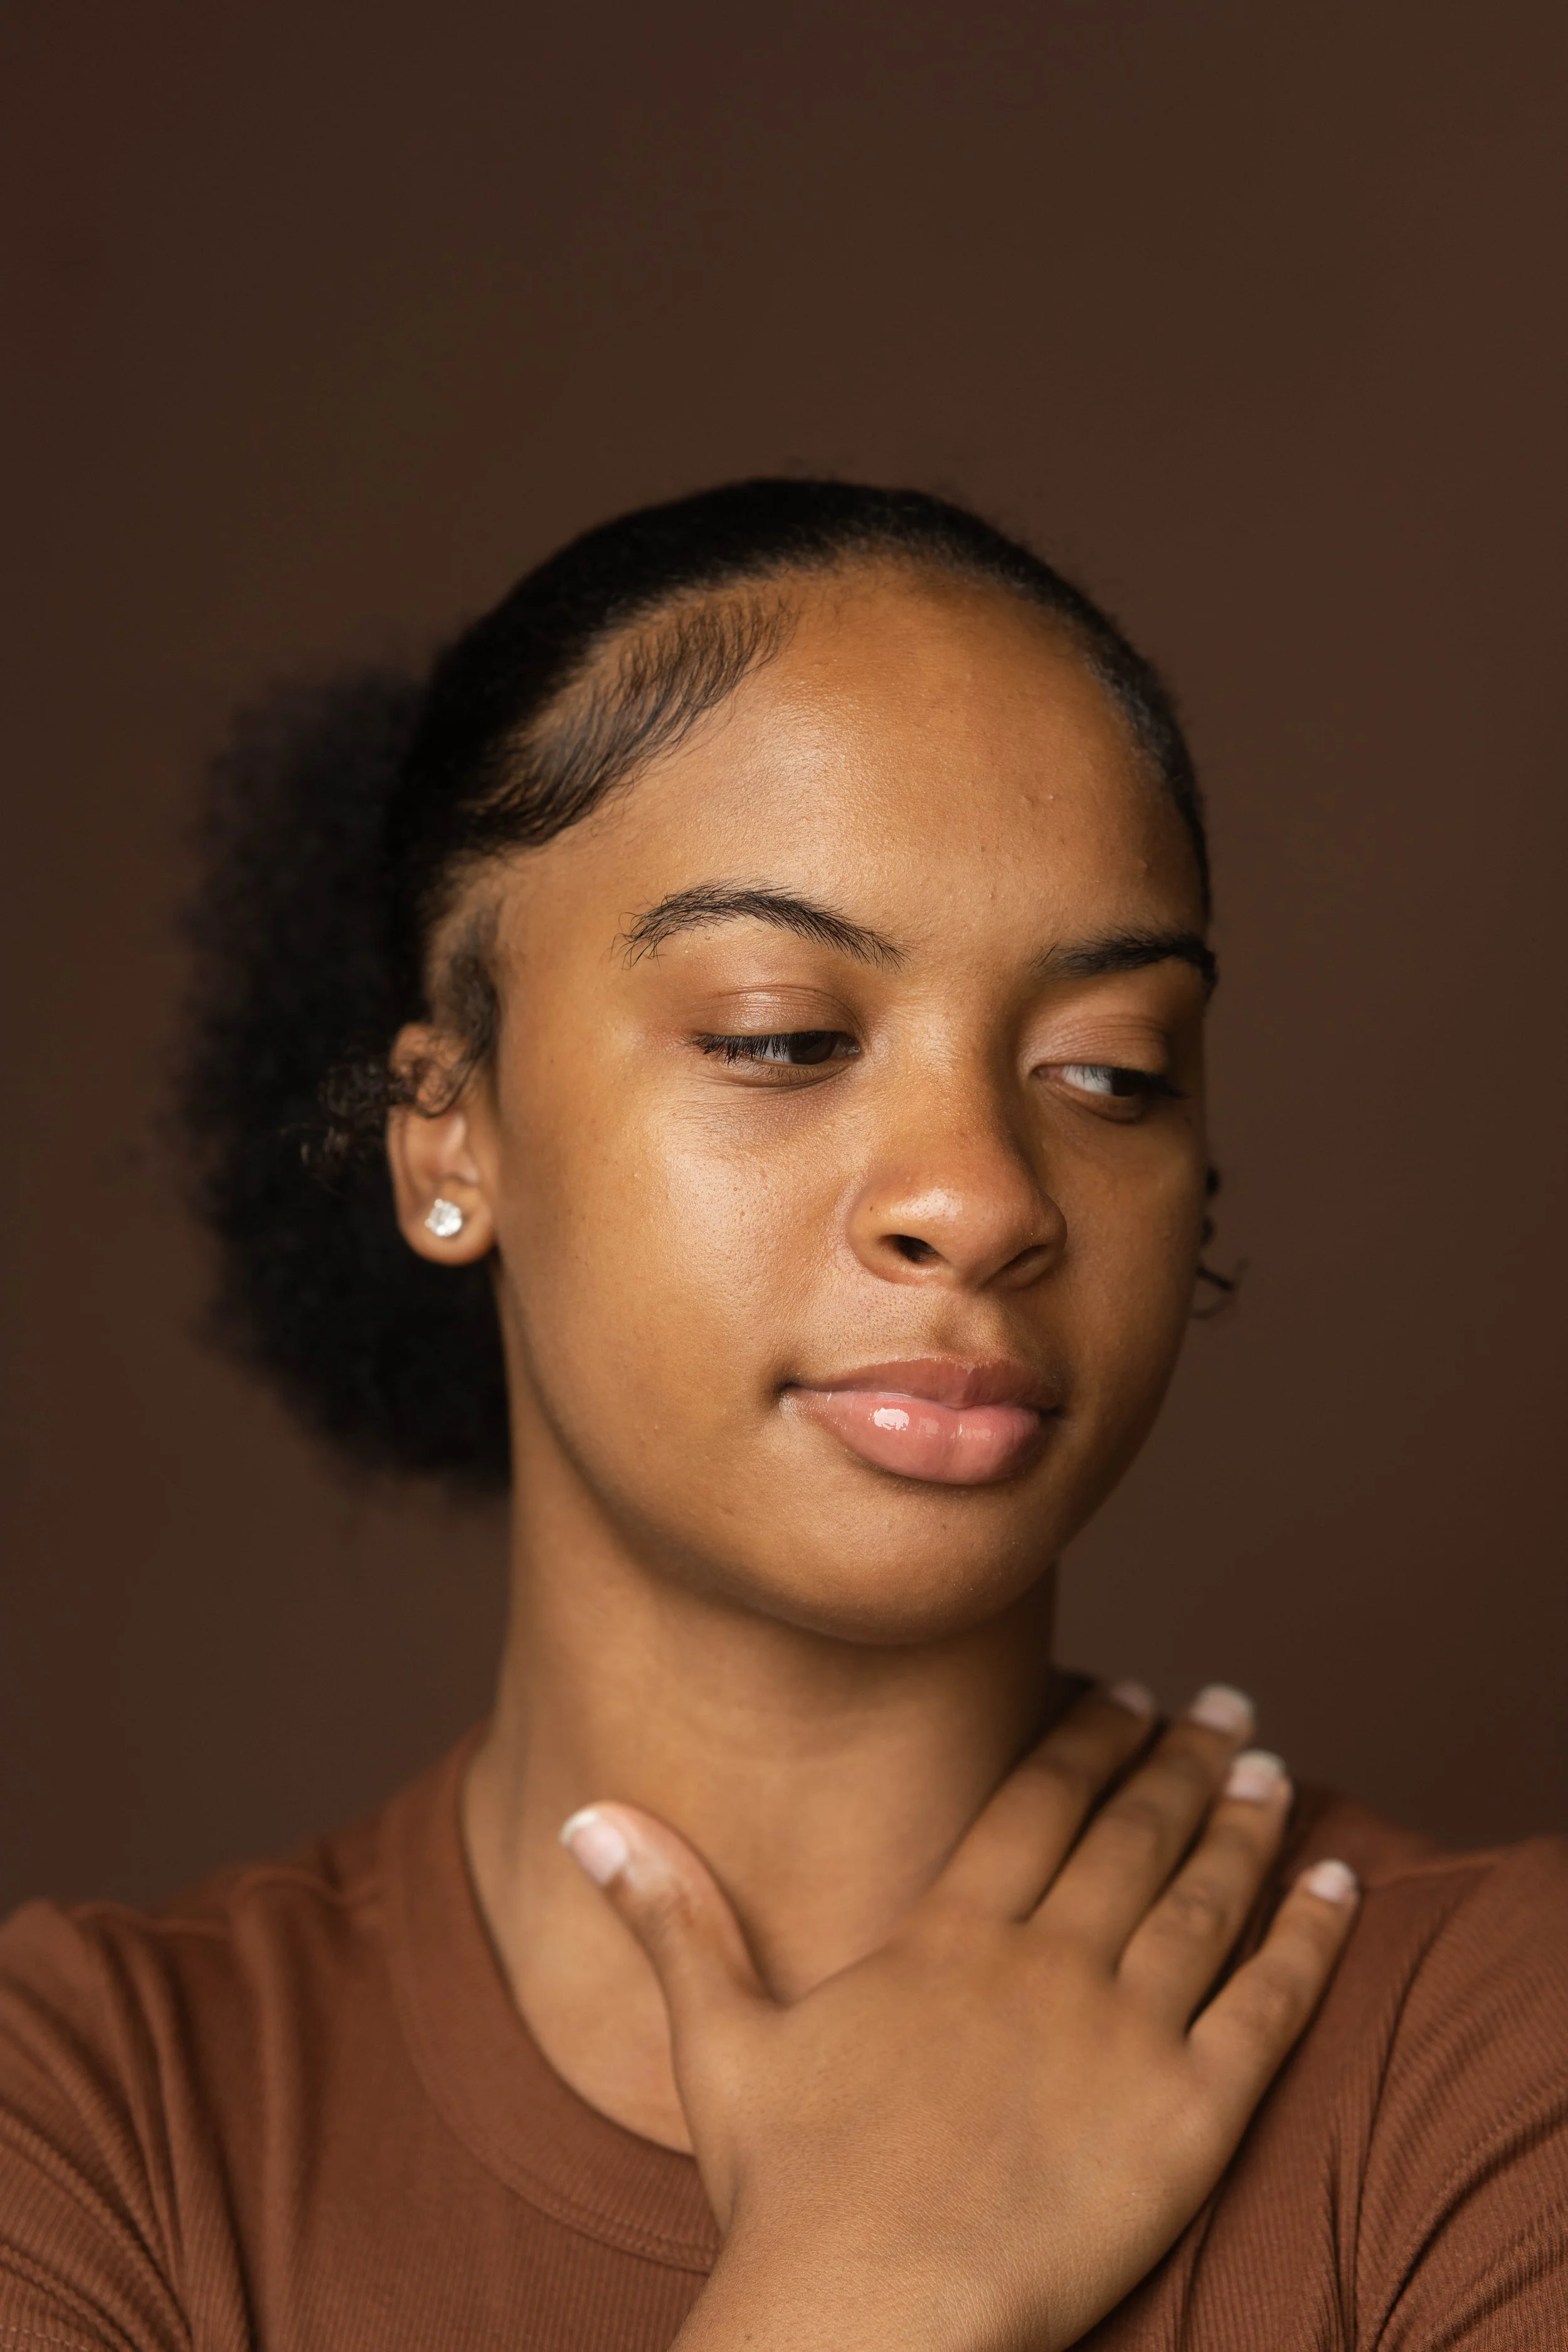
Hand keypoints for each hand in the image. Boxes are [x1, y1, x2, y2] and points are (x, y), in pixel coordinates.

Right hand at [561, 1683, 1358, 2351]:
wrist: (869, 2313)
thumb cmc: (787, 2187)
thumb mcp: (717, 2038)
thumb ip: (671, 1916)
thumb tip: (585, 1816)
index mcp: (949, 1936)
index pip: (1038, 1800)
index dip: (1089, 1738)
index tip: (1131, 1694)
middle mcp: (1046, 1962)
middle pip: (1134, 1829)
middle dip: (1184, 1757)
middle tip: (1225, 1702)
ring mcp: (1123, 2035)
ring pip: (1207, 1896)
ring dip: (1249, 1820)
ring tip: (1275, 1765)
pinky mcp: (1188, 2120)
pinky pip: (1269, 2008)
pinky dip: (1311, 1939)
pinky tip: (1339, 1887)